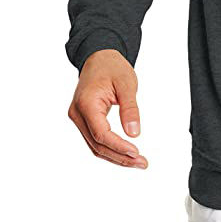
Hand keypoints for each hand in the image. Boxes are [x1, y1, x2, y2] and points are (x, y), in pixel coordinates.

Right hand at [68, 49, 147, 168]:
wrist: (99, 57)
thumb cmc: (112, 67)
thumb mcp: (127, 84)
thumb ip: (130, 109)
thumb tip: (134, 133)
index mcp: (86, 103)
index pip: (101, 134)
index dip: (118, 146)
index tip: (136, 153)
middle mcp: (77, 114)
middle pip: (97, 145)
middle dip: (120, 157)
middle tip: (143, 163)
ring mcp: (78, 118)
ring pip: (95, 146)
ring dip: (116, 156)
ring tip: (138, 162)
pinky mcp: (83, 120)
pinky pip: (95, 139)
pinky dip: (110, 149)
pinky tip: (125, 154)